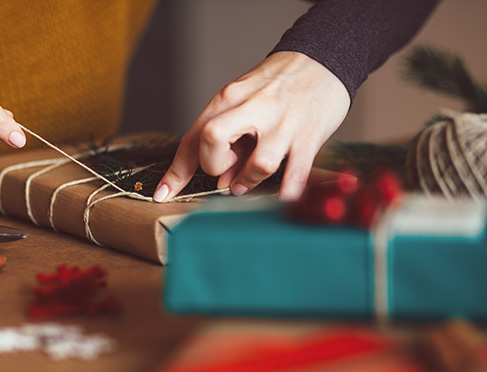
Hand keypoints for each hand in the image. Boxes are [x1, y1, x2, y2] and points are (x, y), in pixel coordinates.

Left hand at [153, 51, 349, 201]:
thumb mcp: (244, 102)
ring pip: (259, 163)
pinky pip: (296, 173)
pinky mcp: (309, 136)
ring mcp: (283, 123)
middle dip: (213, 164)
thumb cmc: (276, 86)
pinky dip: (288, 191)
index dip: (176, 171)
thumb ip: (229, 139)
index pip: (194, 136)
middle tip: (223, 172)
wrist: (323, 59)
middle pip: (213, 138)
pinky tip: (283, 196)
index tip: (163, 195)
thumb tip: (221, 183)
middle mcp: (254, 108)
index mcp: (229, 98)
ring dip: (249, 181)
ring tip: (248, 182)